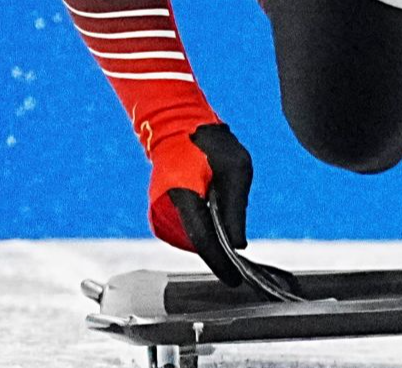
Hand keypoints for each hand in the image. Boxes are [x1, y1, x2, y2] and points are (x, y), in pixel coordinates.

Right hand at [147, 122, 252, 284]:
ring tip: (228, 230)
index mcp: (185, 194)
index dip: (219, 263)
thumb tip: (239, 245)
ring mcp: (162, 205)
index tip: (234, 280)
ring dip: (210, 238)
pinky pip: (186, 226)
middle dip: (218, 251)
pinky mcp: (164, 204)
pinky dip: (202, 228)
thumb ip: (237, 208)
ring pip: (190, 236)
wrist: (179, 122)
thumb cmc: (210, 141)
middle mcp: (168, 205)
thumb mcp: (237, 169)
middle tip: (239, 259)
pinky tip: (215, 219)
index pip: (202, 239)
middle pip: (196, 241)